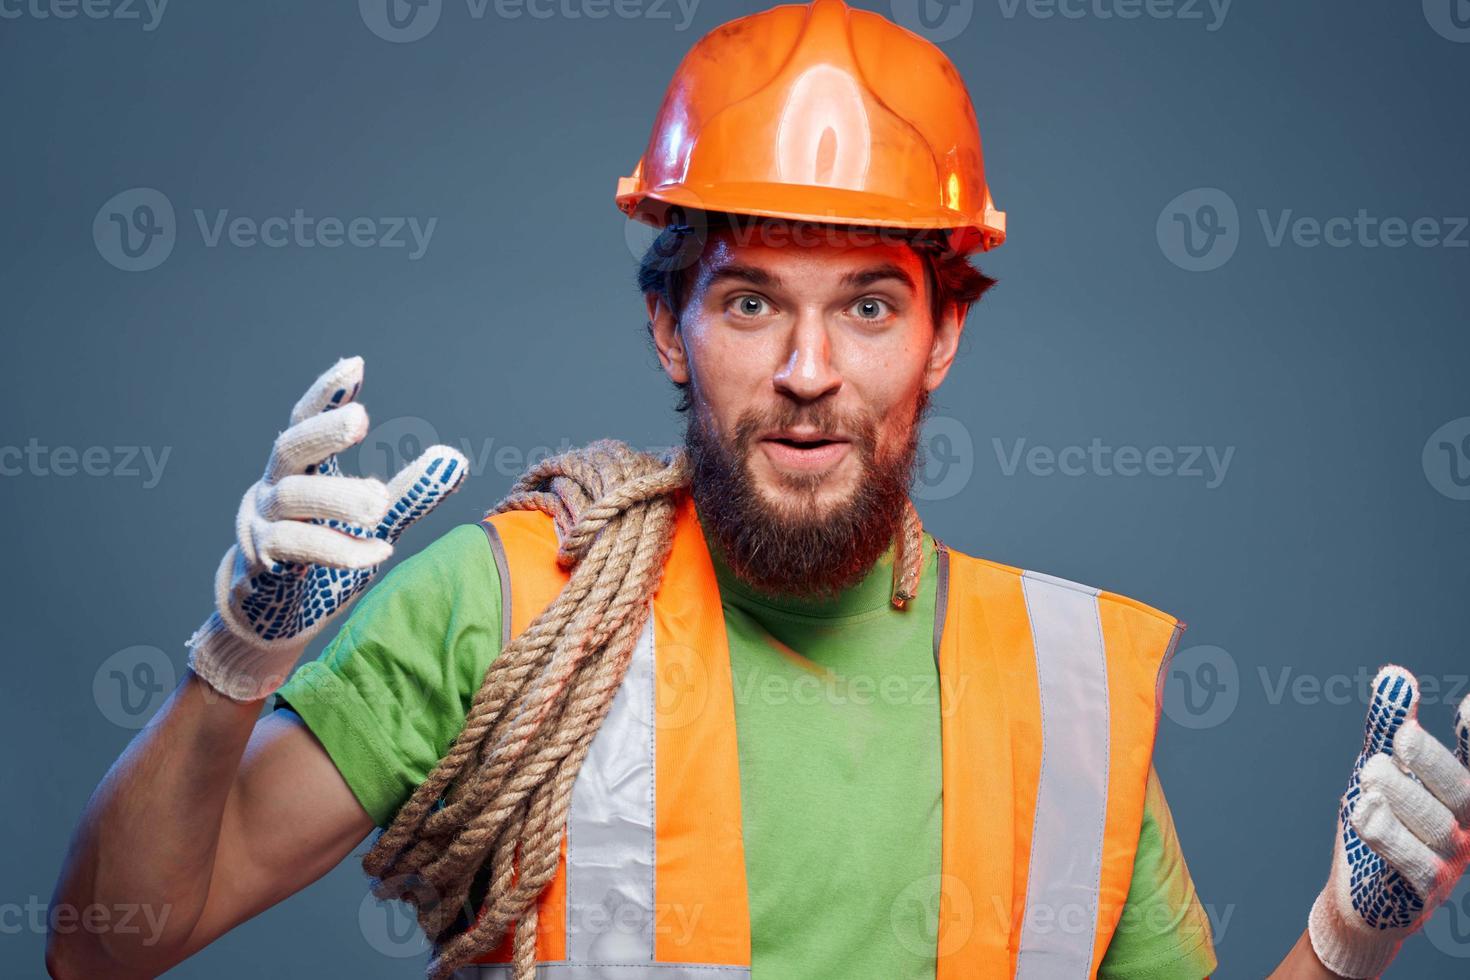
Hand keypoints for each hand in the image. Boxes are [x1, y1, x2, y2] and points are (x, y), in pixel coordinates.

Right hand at [186, 357, 466, 701]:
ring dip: (337, 497)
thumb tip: (455, 458)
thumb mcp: (370, 521)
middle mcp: (273, 489)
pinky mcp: (260, 564)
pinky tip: (380, 552)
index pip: (304, 421)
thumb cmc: (321, 555)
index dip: (325, 393)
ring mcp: (260, 525)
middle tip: (362, 419)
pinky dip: (340, 550)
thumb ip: (408, 492)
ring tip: (380, 503)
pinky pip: (296, 548)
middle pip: (289, 449)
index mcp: (299, 471)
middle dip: (323, 432)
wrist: (272, 618)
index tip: (356, 365)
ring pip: (292, 500)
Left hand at [1307, 665, 1469, 977]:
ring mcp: (1448, 863)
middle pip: (1461, 791)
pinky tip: (1364, 812)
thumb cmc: (1381, 820)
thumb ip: (1389, 725)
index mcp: (1461, 794)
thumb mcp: (1382, 766)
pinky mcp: (1422, 893)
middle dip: (1434, 762)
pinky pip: (1414, 866)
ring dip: (1404, 796)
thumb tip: (1396, 674)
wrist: (1359, 895)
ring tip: (1369, 771)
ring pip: (1436, 828)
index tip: (1469, 704)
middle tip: (1402, 736)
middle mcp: (1465, 828)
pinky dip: (1390, 838)